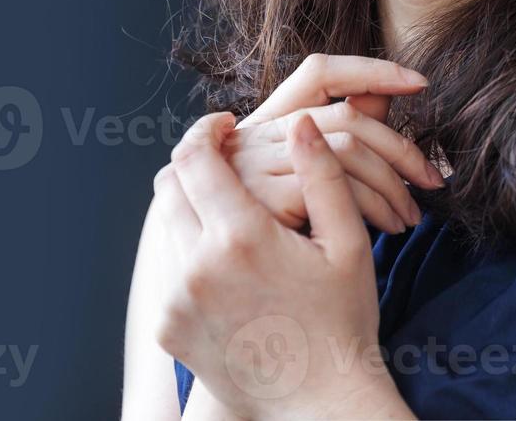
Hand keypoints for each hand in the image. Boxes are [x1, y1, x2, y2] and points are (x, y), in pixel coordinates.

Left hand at [153, 112, 413, 420]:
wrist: (318, 401)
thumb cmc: (343, 321)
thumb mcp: (348, 244)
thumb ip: (322, 176)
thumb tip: (300, 124)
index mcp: (241, 238)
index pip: (197, 157)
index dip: (207, 130)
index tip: (225, 122)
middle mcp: (195, 267)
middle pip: (169, 184)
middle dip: (194, 161)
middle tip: (225, 154)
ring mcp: (175, 301)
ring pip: (167, 225)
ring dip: (191, 203)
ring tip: (232, 205)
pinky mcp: (169, 328)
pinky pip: (170, 269)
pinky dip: (192, 250)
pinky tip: (230, 258)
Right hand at [226, 55, 445, 233]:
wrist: (254, 293)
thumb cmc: (285, 237)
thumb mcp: (312, 180)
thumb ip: (344, 134)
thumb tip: (386, 94)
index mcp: (267, 123)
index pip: (319, 72)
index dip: (371, 70)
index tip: (419, 82)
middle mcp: (254, 134)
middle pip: (346, 116)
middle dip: (401, 148)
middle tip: (433, 180)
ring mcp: (253, 163)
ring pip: (347, 149)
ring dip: (392, 184)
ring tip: (412, 216)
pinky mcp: (264, 197)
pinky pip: (337, 186)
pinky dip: (375, 205)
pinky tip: (389, 226)